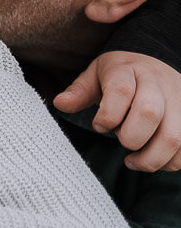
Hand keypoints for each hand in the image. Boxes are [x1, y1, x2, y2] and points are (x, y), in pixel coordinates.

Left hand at [53, 50, 180, 170]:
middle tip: (120, 142)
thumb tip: (59, 103)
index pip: (121, 90)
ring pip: (173, 137)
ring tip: (132, 161)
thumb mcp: (97, 75)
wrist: (157, 64)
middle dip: (130, 137)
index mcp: (129, 69)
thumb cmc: (121, 75)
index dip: (108, 115)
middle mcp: (158, 83)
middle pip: (150, 113)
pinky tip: (151, 159)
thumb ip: (80, 91)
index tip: (98, 126)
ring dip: (151, 158)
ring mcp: (179, 101)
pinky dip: (169, 163)